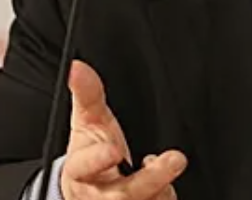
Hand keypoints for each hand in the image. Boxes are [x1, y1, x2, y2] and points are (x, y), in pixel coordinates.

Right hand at [61, 60, 187, 199]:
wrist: (87, 192)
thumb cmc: (90, 153)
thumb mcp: (88, 122)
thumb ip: (87, 94)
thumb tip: (76, 66)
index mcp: (80, 171)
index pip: (83, 166)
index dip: (97, 159)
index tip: (114, 150)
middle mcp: (98, 197)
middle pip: (124, 194)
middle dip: (151, 178)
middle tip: (175, 159)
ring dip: (164, 187)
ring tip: (170, 165)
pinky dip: (167, 196)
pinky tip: (166, 186)